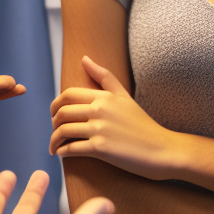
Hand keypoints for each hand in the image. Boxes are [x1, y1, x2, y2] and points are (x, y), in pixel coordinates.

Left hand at [49, 55, 179, 177]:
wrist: (161, 149)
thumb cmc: (143, 124)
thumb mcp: (124, 96)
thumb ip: (104, 76)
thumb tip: (84, 58)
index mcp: (105, 96)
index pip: (68, 94)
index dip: (55, 105)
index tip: (54, 115)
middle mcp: (100, 109)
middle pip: (62, 112)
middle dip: (53, 123)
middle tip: (55, 132)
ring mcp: (100, 129)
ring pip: (63, 131)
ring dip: (54, 141)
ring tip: (55, 147)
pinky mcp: (100, 148)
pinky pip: (71, 148)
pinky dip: (62, 152)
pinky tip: (62, 154)